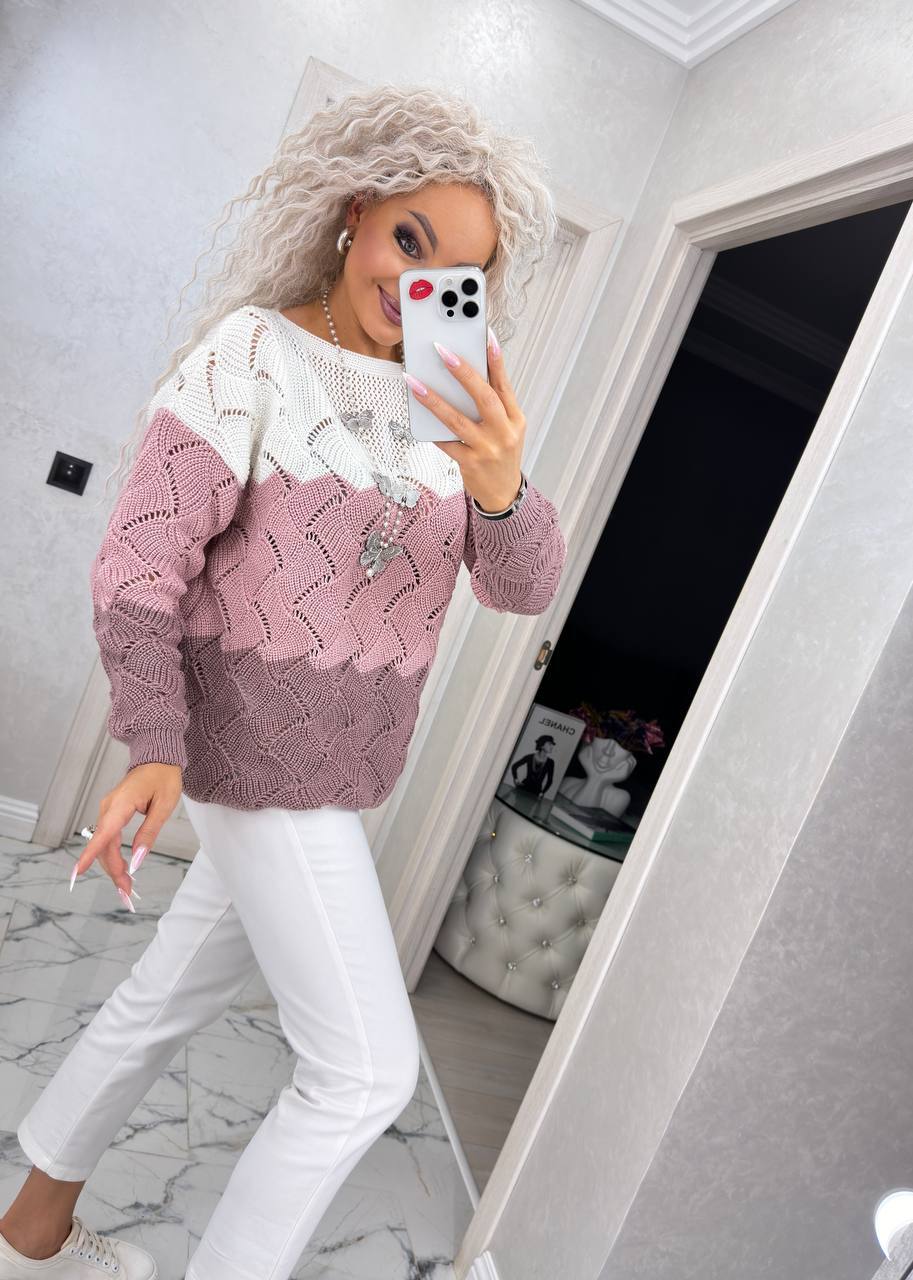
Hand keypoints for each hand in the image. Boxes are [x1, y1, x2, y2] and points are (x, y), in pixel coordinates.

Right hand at [70, 762, 183, 906]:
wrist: (158, 759)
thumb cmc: (163, 778)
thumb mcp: (164, 806)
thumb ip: (149, 833)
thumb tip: (139, 859)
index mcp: (121, 804)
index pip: (104, 834)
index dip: (90, 854)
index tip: (78, 872)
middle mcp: (108, 807)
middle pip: (104, 845)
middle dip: (113, 870)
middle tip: (126, 891)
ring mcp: (107, 810)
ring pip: (105, 845)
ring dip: (113, 866)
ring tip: (126, 885)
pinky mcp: (111, 813)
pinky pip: (108, 838)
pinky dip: (113, 855)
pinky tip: (122, 868)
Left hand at [405, 329, 524, 511]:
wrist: (504, 493)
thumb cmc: (501, 454)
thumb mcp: (507, 429)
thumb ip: (492, 406)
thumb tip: (464, 376)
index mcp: (515, 419)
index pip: (505, 384)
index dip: (496, 360)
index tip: (485, 335)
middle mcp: (504, 433)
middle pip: (483, 397)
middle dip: (462, 372)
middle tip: (442, 351)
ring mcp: (487, 449)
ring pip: (456, 419)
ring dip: (433, 399)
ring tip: (414, 381)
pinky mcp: (470, 463)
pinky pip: (446, 442)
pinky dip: (432, 428)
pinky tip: (417, 413)